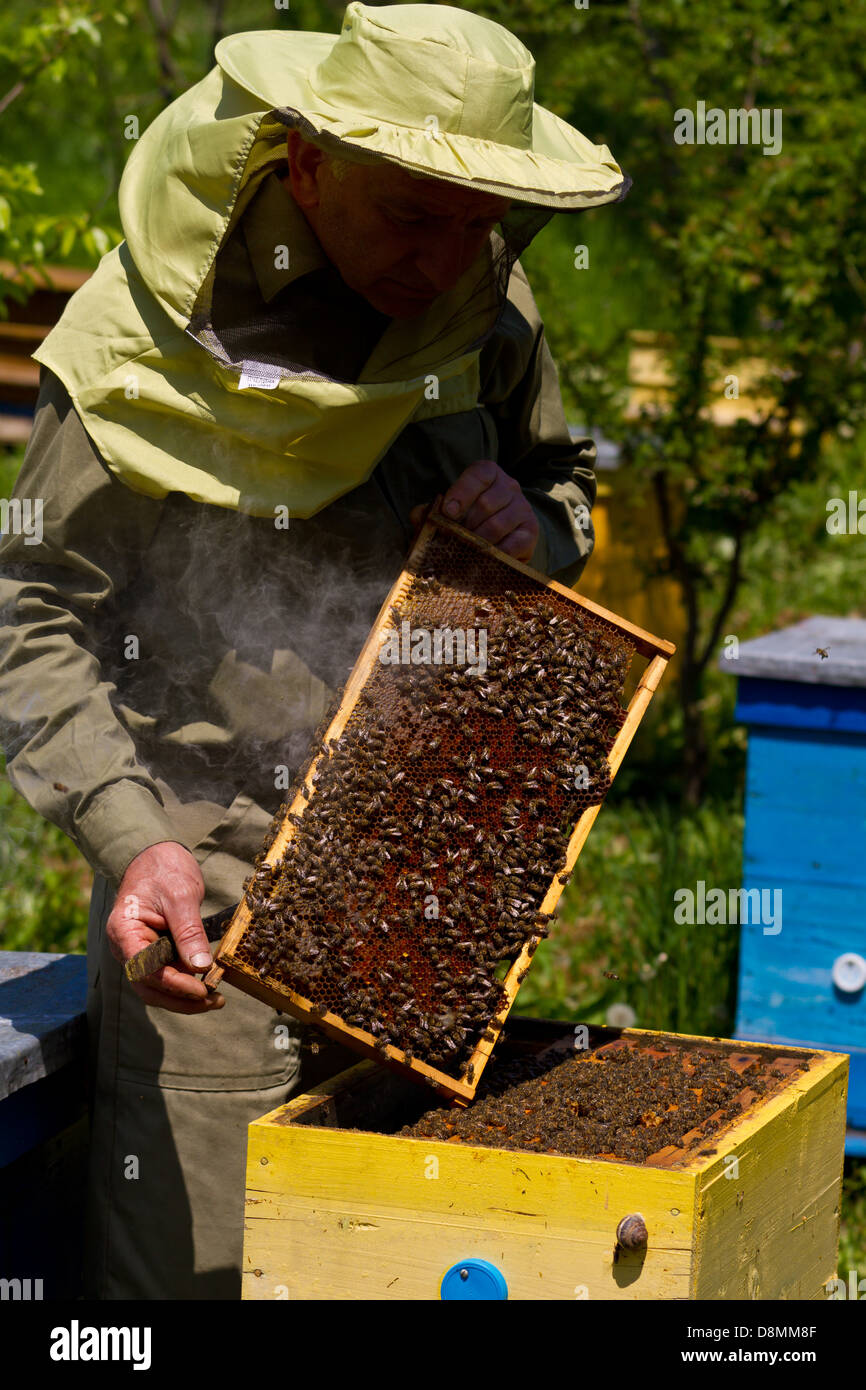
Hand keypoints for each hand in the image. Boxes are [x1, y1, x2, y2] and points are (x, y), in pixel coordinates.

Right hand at [106, 841, 225, 1013]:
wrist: (156, 854)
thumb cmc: (164, 869)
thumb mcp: (181, 896)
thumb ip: (189, 932)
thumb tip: (201, 967)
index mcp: (123, 931)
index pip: (145, 970)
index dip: (175, 985)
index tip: (203, 989)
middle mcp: (126, 947)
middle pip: (149, 987)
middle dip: (181, 999)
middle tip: (214, 1000)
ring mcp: (137, 951)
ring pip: (157, 986)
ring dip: (184, 995)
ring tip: (215, 997)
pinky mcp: (152, 951)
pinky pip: (166, 974)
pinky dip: (186, 981)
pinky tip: (208, 980)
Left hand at [409, 460, 538, 561]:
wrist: (504, 534)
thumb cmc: (471, 518)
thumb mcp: (451, 510)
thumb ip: (432, 511)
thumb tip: (418, 515)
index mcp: (489, 474)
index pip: (479, 475)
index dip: (462, 492)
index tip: (448, 512)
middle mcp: (510, 487)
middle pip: (487, 503)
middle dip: (466, 525)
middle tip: (452, 540)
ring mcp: (523, 508)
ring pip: (498, 525)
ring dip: (477, 541)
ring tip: (465, 552)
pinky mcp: (530, 532)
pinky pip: (512, 545)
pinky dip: (494, 555)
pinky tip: (482, 560)